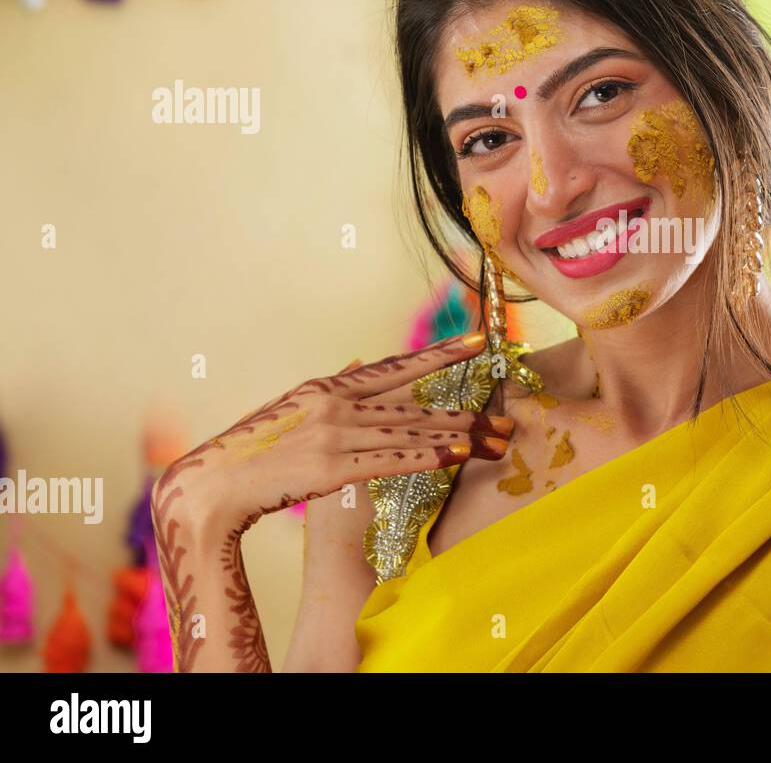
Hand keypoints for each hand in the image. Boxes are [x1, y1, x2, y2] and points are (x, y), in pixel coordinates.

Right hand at [151, 332, 510, 537]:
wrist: (209, 487)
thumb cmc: (250, 453)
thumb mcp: (290, 409)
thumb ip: (330, 390)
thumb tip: (356, 361)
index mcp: (327, 387)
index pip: (396, 366)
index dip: (441, 354)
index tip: (480, 341)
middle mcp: (334, 403)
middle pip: (413, 405)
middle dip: (462, 412)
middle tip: (503, 417)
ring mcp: (333, 434)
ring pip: (409, 431)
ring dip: (454, 437)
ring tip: (491, 438)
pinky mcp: (331, 467)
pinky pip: (390, 460)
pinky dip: (426, 457)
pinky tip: (455, 456)